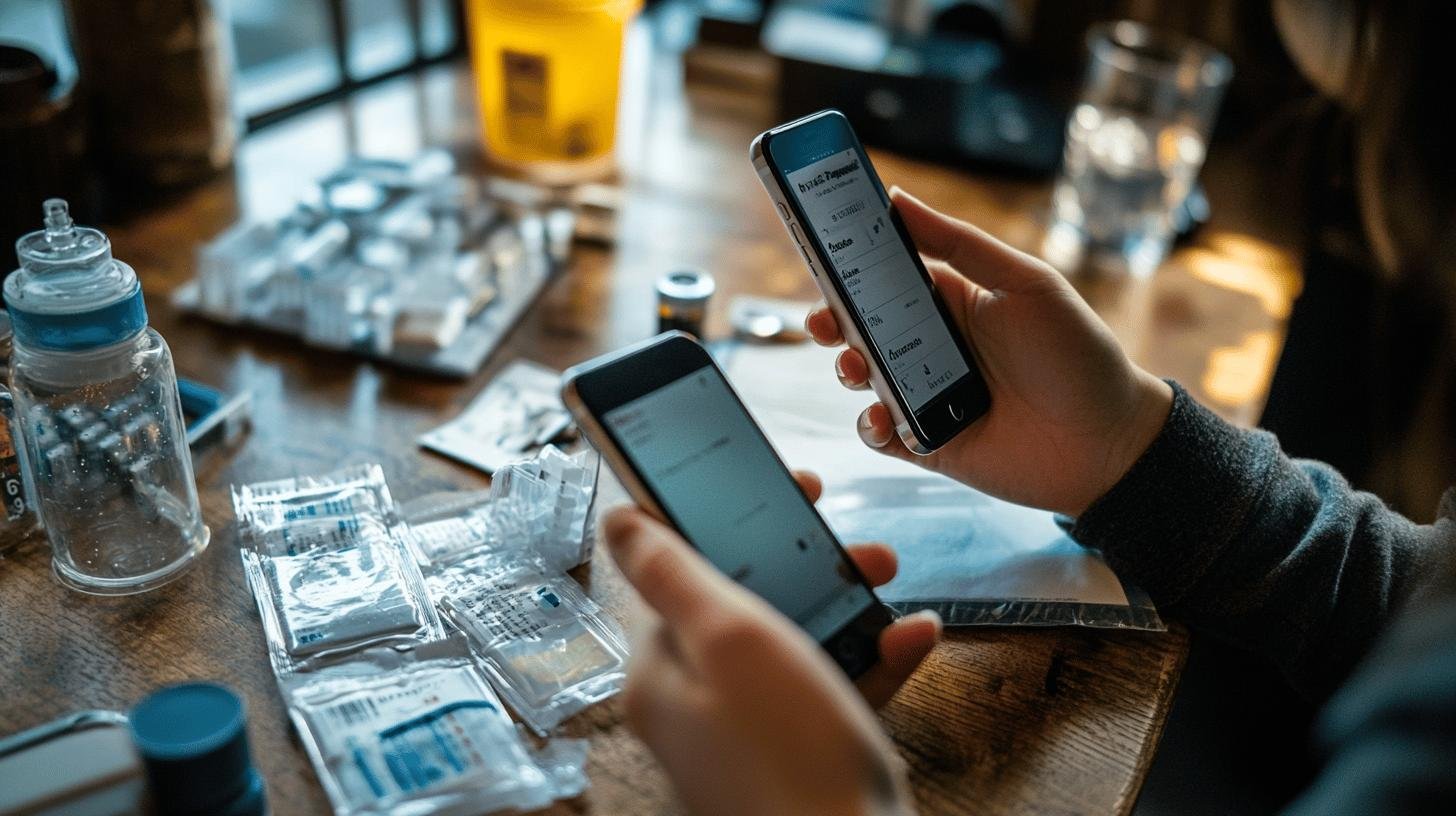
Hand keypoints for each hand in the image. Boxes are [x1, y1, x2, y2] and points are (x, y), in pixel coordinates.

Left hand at [602, 471, 933, 815]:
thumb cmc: (789, 756)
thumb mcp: (731, 638)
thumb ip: (673, 572)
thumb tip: (618, 518)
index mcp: (663, 671)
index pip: (677, 572)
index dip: (724, 521)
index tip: (776, 486)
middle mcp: (698, 703)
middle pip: (743, 604)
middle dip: (804, 562)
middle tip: (850, 540)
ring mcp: (750, 734)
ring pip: (794, 643)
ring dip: (846, 604)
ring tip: (888, 579)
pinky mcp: (800, 757)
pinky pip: (830, 690)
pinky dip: (870, 659)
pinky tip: (910, 636)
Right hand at [808, 188, 1172, 516]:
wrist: (1110, 442)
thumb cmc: (1078, 354)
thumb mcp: (1025, 284)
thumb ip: (960, 245)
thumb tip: (898, 200)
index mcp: (953, 301)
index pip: (888, 277)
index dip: (852, 267)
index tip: (820, 253)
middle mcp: (934, 347)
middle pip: (864, 328)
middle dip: (834, 321)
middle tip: (823, 320)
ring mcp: (928, 396)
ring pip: (865, 379)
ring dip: (848, 369)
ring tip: (855, 367)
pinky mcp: (928, 443)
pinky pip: (882, 434)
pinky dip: (871, 427)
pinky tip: (882, 419)